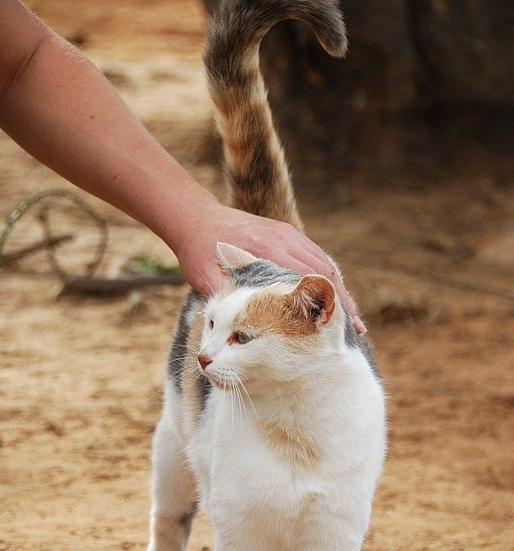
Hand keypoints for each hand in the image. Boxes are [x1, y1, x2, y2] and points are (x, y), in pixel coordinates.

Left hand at [174, 201, 366, 333]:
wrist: (195, 218)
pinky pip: (315, 255)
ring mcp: (287, 234)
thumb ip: (223, 299)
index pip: (307, 278)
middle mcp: (283, 238)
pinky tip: (333, 296)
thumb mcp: (206, 277)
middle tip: (355, 330)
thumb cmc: (199, 251)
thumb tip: (233, 332)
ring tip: (350, 318)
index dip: (326, 303)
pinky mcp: (286, 233)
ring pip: (324, 263)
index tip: (339, 327)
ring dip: (338, 290)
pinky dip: (328, 277)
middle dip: (341, 301)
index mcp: (267, 248)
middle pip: (323, 272)